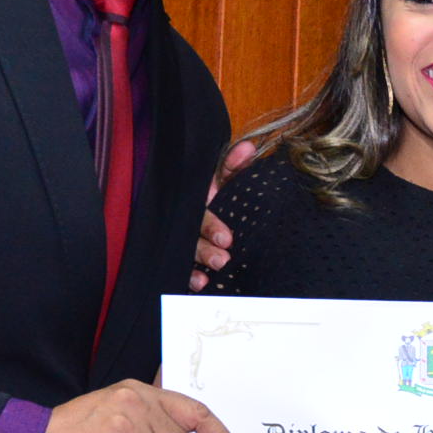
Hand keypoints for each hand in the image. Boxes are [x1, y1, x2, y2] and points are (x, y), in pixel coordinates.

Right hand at [188, 139, 259, 290]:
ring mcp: (185, 239)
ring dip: (201, 262)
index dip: (212, 226)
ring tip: (216, 270)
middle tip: (223, 259)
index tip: (227, 238)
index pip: (203, 213)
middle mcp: (189, 221)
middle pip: (193, 236)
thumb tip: (248, 147)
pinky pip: (184, 268)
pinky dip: (191, 277)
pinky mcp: (185, 256)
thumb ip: (236, 165)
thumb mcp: (226, 178)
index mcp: (199, 202)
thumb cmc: (219, 193)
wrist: (210, 210)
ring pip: (189, 252)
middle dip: (206, 249)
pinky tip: (201, 284)